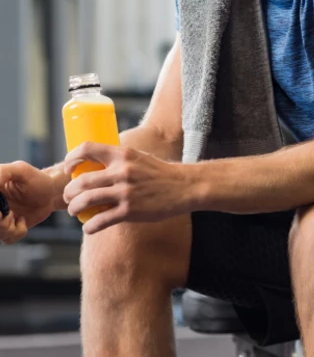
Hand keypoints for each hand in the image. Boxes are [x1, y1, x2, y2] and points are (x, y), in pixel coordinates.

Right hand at [0, 162, 55, 243]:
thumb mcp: (20, 170)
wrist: (52, 192)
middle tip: (8, 214)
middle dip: (0, 222)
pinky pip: (8, 239)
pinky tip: (22, 220)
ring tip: (16, 216)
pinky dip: (17, 232)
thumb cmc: (36, 179)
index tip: (1, 212)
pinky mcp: (10, 230)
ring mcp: (0, 220)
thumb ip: (2, 173)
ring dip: (6, 228)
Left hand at [63, 143, 188, 233]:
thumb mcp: (139, 158)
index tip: (69, 169)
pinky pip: (99, 221)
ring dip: (74, 208)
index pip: (88, 148)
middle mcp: (122, 171)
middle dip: (69, 192)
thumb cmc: (160, 173)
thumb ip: (119, 161)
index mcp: (123, 154)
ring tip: (75, 211)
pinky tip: (89, 227)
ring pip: (85, 201)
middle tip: (69, 196)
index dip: (72, 158)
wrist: (183, 187)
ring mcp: (125, 192)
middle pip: (81, 181)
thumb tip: (95, 167)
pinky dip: (89, 226)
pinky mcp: (129, 211)